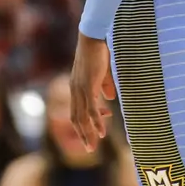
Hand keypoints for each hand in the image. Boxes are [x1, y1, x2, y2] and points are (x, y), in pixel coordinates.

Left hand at [69, 35, 115, 150]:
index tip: (99, 131)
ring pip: (82, 117)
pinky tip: (101, 131)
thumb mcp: (103, 72)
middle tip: (90, 148)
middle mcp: (75, 90)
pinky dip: (96, 122)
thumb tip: (109, 99)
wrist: (93, 37)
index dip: (86, 123)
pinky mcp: (87, 86)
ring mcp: (80, 89)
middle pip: (76, 118)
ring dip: (88, 133)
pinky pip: (90, 109)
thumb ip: (105, 86)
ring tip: (94, 146)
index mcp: (77, 87)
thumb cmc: (99, 51)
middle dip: (83, 134)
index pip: (78, 111)